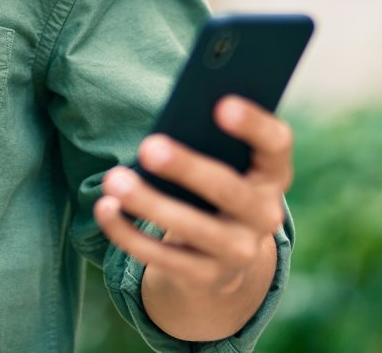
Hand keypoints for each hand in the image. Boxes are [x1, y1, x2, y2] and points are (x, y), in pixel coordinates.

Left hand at [94, 96, 292, 309]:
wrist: (224, 256)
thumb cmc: (214, 185)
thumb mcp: (223, 163)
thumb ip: (207, 140)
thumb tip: (167, 125)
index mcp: (272, 172)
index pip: (275, 144)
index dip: (253, 124)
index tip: (221, 104)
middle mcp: (266, 215)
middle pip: (230, 191)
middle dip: (187, 168)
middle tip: (148, 146)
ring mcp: (238, 252)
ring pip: (194, 229)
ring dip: (149, 203)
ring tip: (114, 180)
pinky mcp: (206, 277)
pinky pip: (163, 258)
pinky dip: (128, 233)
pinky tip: (105, 208)